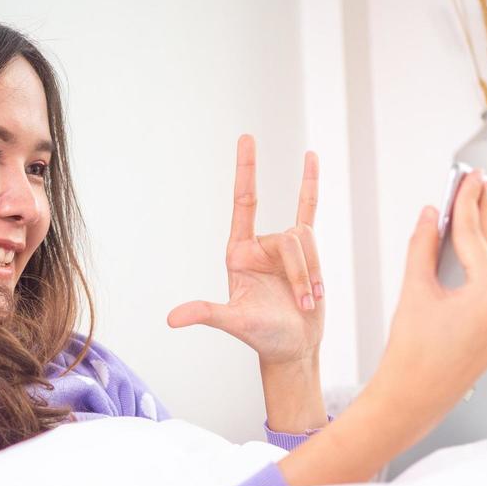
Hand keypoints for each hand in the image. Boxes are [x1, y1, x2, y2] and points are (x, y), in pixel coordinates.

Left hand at [167, 137, 324, 365]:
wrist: (292, 347)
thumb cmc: (262, 336)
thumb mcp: (234, 322)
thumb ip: (206, 313)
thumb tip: (173, 318)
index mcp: (239, 254)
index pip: (244, 202)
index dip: (246, 170)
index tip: (247, 138)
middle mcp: (260, 246)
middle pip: (290, 239)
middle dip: (300, 273)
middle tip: (302, 303)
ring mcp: (283, 248)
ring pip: (308, 243)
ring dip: (313, 276)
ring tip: (309, 301)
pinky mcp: (306, 252)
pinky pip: (309, 210)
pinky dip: (310, 185)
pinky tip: (311, 157)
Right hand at [369, 168, 486, 442]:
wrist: (413, 398)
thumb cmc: (411, 357)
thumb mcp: (414, 291)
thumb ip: (424, 246)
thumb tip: (432, 217)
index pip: (478, 236)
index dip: (468, 202)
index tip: (467, 178)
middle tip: (476, 185)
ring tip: (483, 209)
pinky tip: (486, 246)